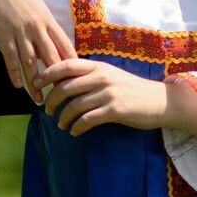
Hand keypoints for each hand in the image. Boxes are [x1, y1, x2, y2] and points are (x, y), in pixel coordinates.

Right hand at [0, 0, 76, 102]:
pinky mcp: (3, 34)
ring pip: (31, 63)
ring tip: (40, 99)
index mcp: (48, 20)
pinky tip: (18, 85)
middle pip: (52, 58)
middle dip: (57, 79)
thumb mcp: (37, 5)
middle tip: (62, 97)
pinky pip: (11, 58)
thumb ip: (44, 24)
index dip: (72, 64)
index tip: (77, 79)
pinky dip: (15, 73)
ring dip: (36, 83)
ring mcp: (20, 31)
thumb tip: (49, 43)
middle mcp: (37, 27)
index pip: (65, 46)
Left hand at [35, 59, 167, 134]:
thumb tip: (62, 82)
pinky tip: (75, 132)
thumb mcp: (110, 75)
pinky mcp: (115, 110)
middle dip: (51, 99)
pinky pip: (88, 119)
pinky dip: (77, 127)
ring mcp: (108, 93)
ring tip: (61, 125)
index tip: (36, 83)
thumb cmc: (132, 89)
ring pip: (74, 105)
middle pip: (65, 86)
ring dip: (63, 117)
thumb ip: (90, 76)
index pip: (66, 65)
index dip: (48, 73)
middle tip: (46, 109)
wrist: (160, 101)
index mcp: (98, 66)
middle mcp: (101, 77)